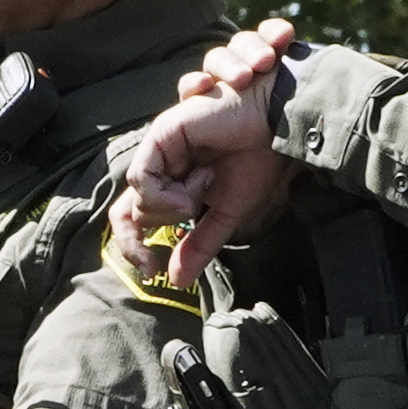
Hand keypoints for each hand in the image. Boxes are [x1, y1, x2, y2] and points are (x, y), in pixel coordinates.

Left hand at [112, 19, 303, 284]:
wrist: (278, 127)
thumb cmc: (258, 160)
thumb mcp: (227, 214)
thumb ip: (199, 244)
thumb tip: (177, 281)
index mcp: (171, 180)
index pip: (129, 218)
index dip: (132, 246)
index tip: (153, 272)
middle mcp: (160, 164)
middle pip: (134, 214)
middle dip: (172, 217)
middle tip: (204, 196)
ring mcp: (158, 148)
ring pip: (139, 200)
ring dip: (178, 203)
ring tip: (209, 178)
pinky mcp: (161, 135)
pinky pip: (142, 180)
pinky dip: (169, 193)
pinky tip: (201, 179)